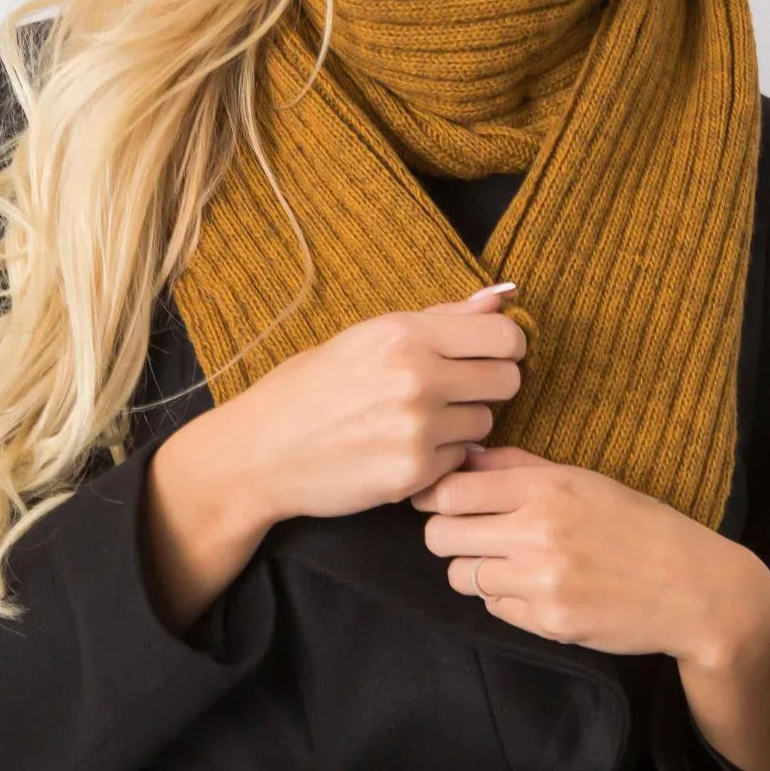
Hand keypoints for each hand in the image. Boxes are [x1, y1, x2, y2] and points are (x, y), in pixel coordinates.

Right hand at [215, 285, 527, 526]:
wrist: (262, 451)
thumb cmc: (312, 387)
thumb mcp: (368, 336)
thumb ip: (440, 318)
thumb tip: (500, 297)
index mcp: (405, 333)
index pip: (504, 334)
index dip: (504, 345)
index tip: (488, 355)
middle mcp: (417, 377)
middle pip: (508, 380)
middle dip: (488, 385)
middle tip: (454, 390)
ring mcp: (417, 428)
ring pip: (486, 422)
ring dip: (462, 423)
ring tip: (415, 420)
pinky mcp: (414, 473)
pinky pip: (460, 458)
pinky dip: (441, 456)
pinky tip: (402, 448)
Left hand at [410, 443, 761, 664]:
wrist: (693, 588)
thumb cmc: (637, 524)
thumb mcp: (582, 479)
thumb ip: (517, 467)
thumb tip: (463, 455)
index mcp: (547, 489)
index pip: (452, 490)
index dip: (435, 496)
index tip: (439, 501)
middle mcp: (539, 534)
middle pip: (441, 536)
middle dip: (446, 535)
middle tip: (467, 535)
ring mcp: (542, 583)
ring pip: (460, 576)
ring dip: (473, 569)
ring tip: (506, 562)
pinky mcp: (549, 624)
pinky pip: (493, 608)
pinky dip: (504, 599)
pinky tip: (535, 588)